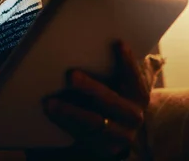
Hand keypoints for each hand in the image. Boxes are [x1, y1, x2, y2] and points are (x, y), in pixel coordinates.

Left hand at [42, 40, 149, 158]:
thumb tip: (106, 41)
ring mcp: (120, 134)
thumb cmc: (116, 95)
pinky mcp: (104, 147)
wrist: (121, 131)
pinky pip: (82, 135)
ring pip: (93, 123)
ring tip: (49, 102)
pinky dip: (64, 123)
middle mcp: (133, 116)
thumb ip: (118, 66)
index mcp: (139, 94)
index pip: (134, 76)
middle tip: (71, 75)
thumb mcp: (122, 82)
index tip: (118, 43)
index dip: (127, 61)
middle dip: (90, 88)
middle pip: (110, 101)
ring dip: (70, 112)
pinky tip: (50, 112)